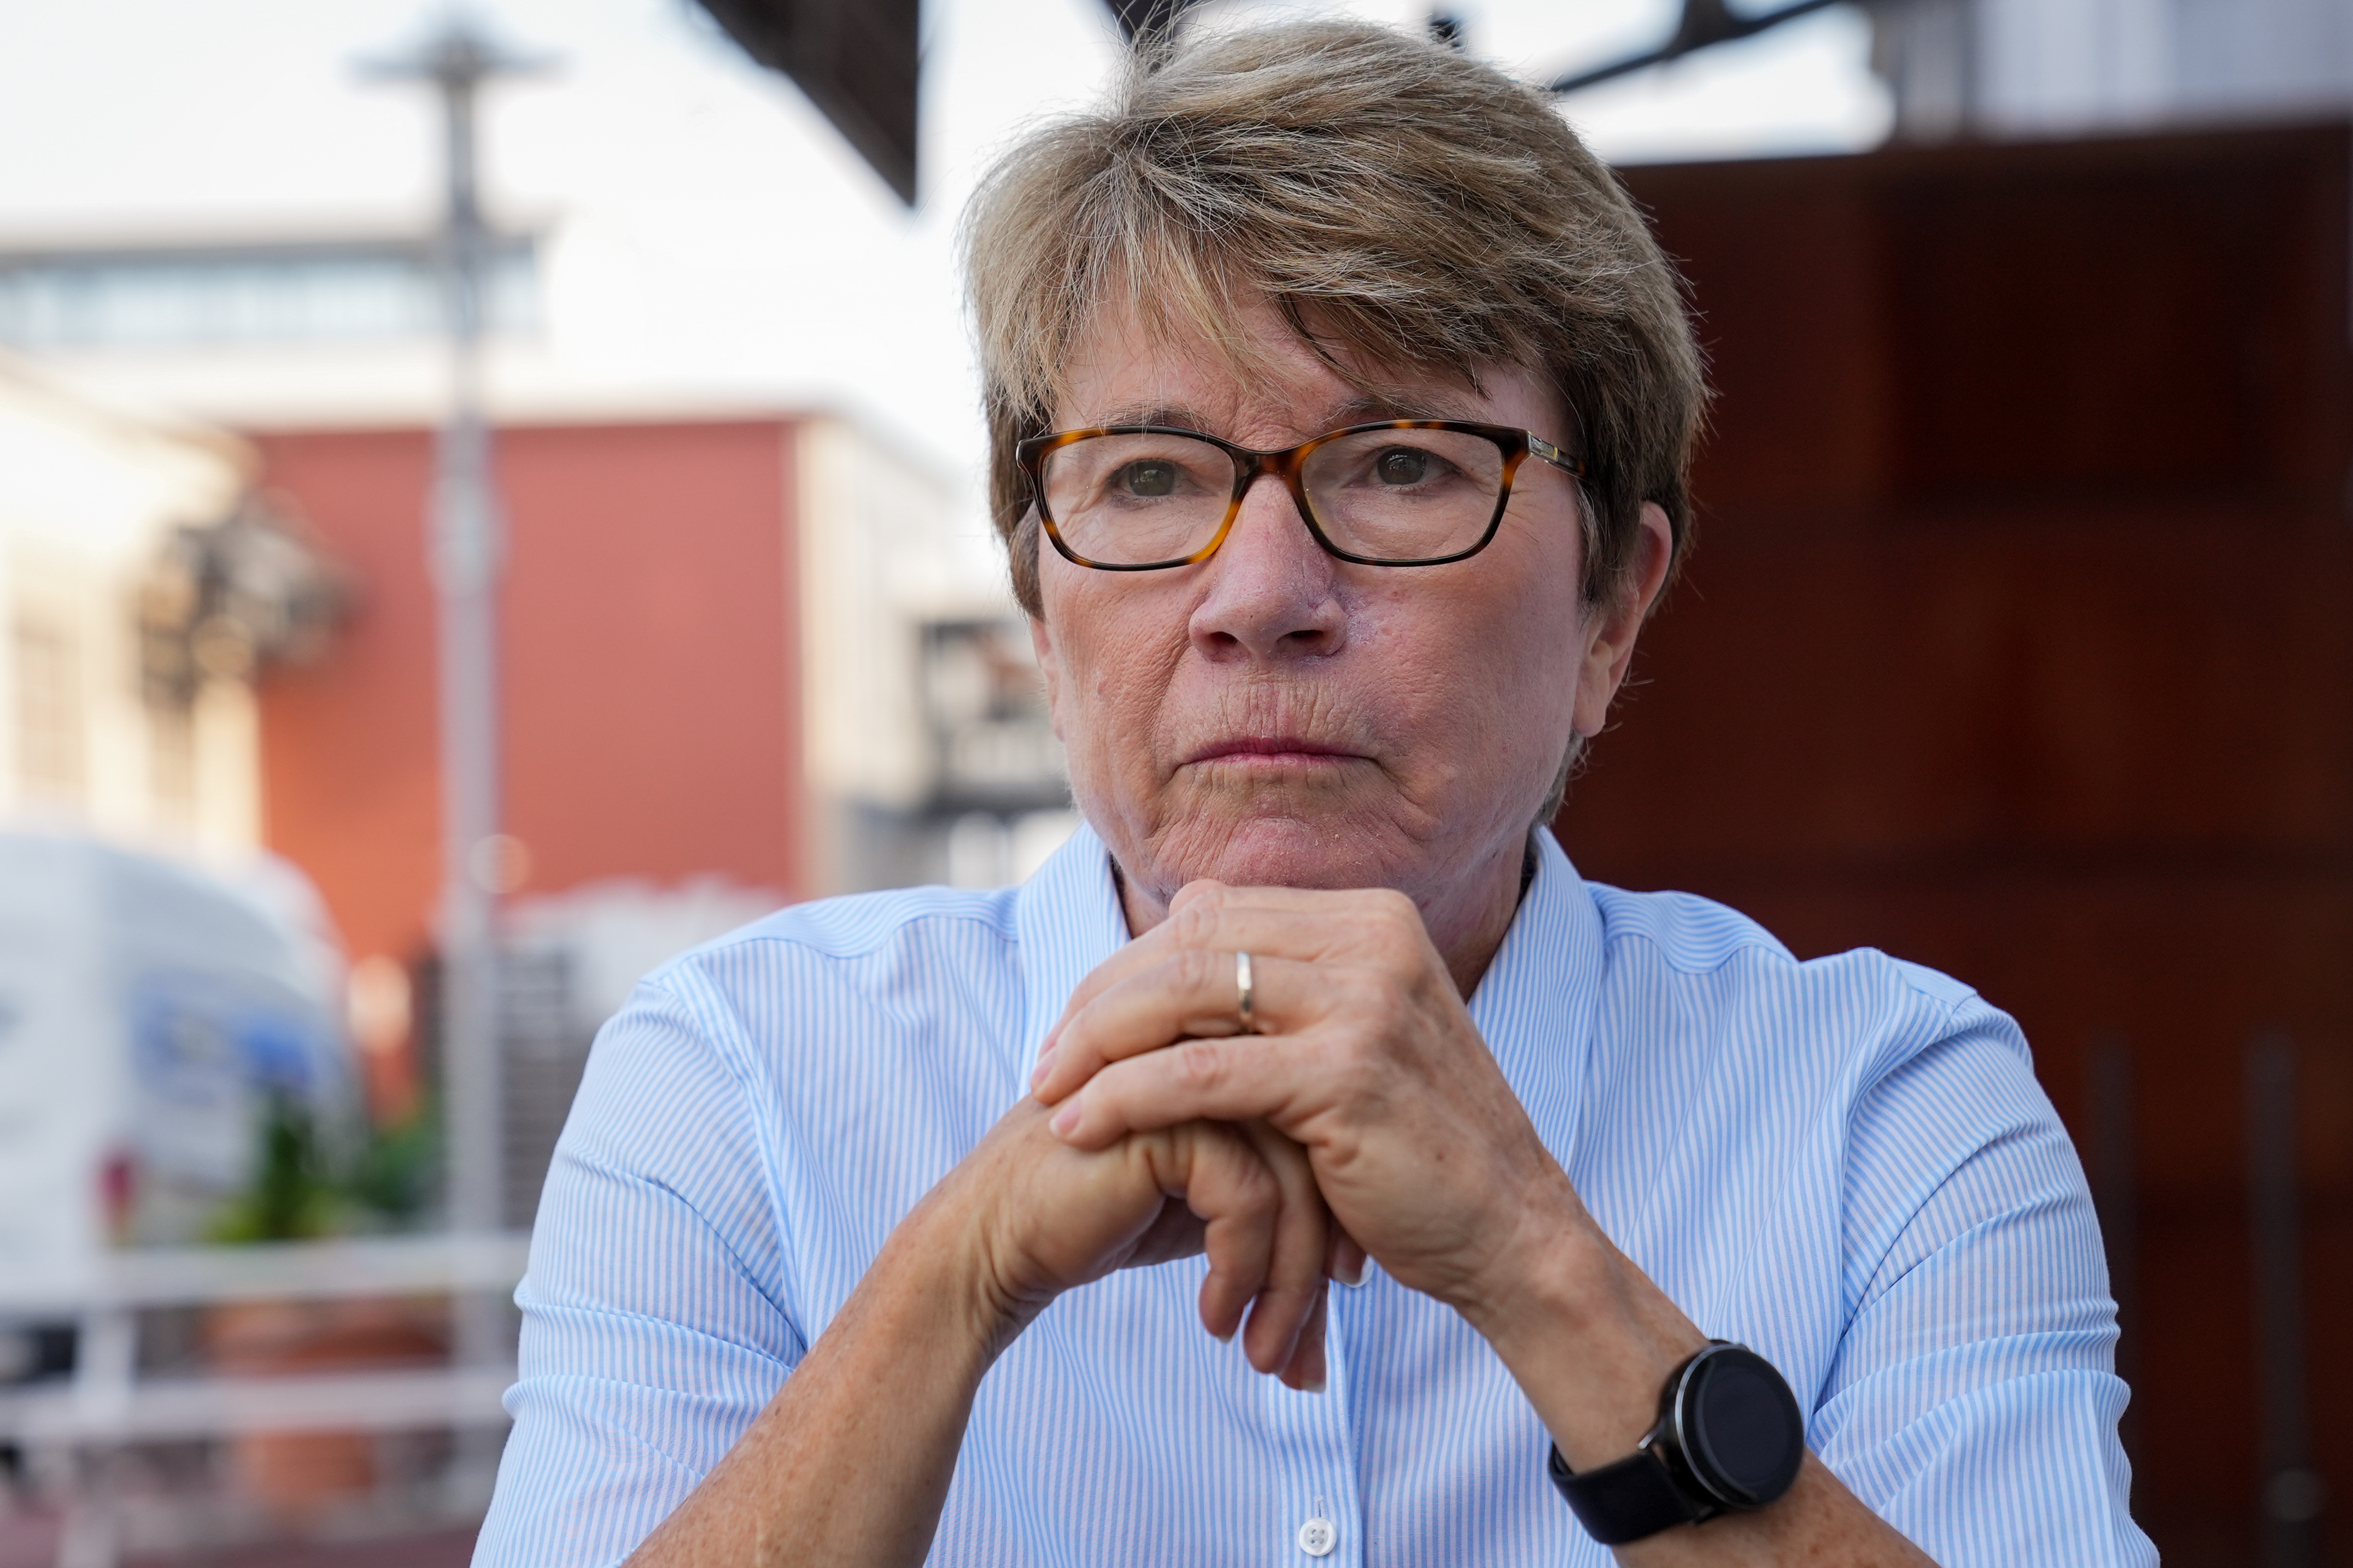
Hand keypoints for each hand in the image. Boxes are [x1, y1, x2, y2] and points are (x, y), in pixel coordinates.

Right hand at [937, 1095, 1331, 1388]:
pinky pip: (1249, 1198)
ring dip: (1286, 1284)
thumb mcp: (1202, 1205)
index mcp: (1233, 1056)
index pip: (1327, 1130)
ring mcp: (1191, 1073)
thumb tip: (1357, 1255)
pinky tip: (1215, 1318)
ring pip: (1295, 1181)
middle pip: (1322, 1154)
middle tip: (1312, 1352)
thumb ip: (1273, 1192)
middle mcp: (1219, 1051)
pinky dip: (1242, 1271)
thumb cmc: (1097, 1220)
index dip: (1343, 1220)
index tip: (1341, 1298)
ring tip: (1267, 1355)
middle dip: (1323, 1264)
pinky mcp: (1166, 1114)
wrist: (994, 1241)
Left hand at [1028, 880, 1581, 1318]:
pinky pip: (1202, 1074)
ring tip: (1046, 1093)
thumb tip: (1173, 965)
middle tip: (1046, 1060)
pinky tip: (1079, 1129)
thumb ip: (1288, 997)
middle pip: (1190, 942)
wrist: (1512, 1234)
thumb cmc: (1421, 1153)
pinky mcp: (1346, 1074)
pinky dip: (1125, 1097)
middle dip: (1101, 999)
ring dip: (1097, 1044)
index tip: (1079, 1023)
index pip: (1216, 913)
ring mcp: (1365, 1001)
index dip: (1133, 963)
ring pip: (1184, 995)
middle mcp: (1372, 940)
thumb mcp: (1359, 1043)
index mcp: (1372, 920)